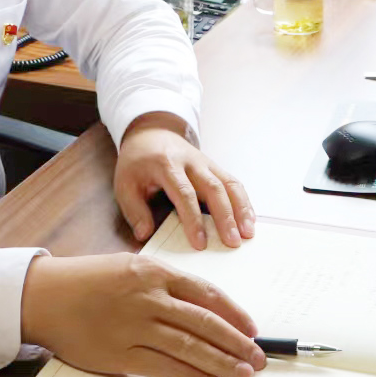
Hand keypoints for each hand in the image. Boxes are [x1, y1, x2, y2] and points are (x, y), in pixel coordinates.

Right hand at [20, 253, 265, 376]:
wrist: (44, 296)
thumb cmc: (88, 281)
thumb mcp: (130, 268)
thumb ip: (165, 285)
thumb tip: (205, 310)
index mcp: (154, 273)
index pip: (207, 295)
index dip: (235, 315)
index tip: (252, 330)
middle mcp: (148, 297)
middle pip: (205, 322)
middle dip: (237, 343)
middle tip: (257, 358)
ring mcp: (134, 326)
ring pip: (189, 346)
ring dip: (221, 363)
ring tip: (241, 374)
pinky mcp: (119, 353)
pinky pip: (164, 366)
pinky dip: (190, 375)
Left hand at [114, 112, 255, 249]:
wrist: (152, 133)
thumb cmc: (138, 162)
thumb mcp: (125, 183)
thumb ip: (134, 210)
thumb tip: (145, 234)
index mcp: (166, 165)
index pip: (184, 193)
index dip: (193, 219)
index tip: (200, 243)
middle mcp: (191, 162)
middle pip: (214, 188)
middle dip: (225, 216)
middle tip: (233, 242)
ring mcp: (206, 163)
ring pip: (229, 184)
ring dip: (241, 209)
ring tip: (248, 233)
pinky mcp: (215, 167)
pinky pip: (233, 183)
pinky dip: (244, 202)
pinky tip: (249, 220)